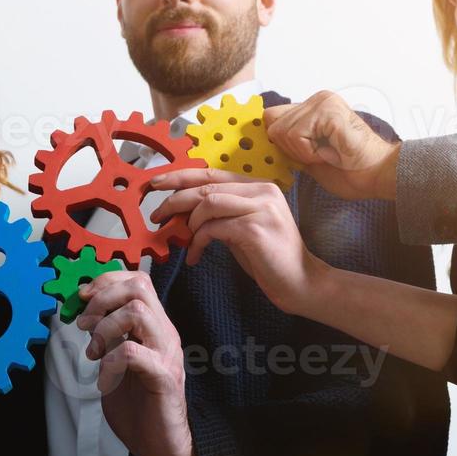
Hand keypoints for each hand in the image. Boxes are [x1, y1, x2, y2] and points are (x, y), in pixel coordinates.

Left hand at [77, 270, 199, 455]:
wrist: (162, 445)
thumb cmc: (139, 406)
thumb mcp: (116, 362)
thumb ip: (107, 338)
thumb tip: (83, 314)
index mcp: (154, 327)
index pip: (138, 280)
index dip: (106, 281)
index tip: (82, 298)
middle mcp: (164, 334)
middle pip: (139, 287)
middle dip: (102, 298)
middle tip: (84, 324)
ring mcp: (166, 354)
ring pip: (137, 312)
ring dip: (104, 328)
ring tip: (93, 352)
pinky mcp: (163, 378)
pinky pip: (132, 352)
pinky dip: (110, 360)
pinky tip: (105, 378)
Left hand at [149, 167, 326, 316]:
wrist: (301, 282)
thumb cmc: (269, 258)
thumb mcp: (240, 228)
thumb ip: (219, 214)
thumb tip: (183, 210)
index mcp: (258, 186)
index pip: (211, 173)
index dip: (180, 176)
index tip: (155, 183)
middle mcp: (262, 190)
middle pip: (206, 186)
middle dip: (175, 199)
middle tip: (156, 215)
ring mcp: (261, 207)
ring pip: (208, 203)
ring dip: (188, 223)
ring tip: (182, 240)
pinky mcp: (256, 229)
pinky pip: (214, 228)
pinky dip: (198, 242)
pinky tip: (194, 256)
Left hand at [264, 92, 399, 200]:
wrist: (379, 175)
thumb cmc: (350, 170)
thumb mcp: (308, 157)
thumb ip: (289, 145)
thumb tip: (264, 144)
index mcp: (313, 108)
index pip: (272, 116)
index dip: (276, 139)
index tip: (292, 156)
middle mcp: (317, 99)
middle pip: (273, 124)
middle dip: (291, 149)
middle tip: (319, 156)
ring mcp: (323, 102)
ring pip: (282, 131)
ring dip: (302, 153)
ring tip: (327, 155)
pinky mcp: (328, 111)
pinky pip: (297, 136)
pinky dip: (309, 153)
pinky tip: (331, 154)